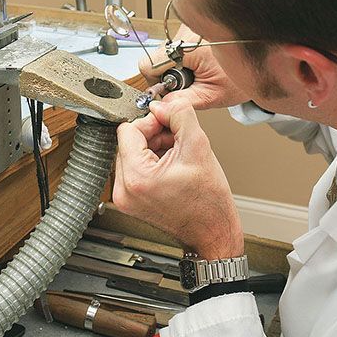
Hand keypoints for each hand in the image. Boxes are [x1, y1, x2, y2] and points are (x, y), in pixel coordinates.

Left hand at [113, 100, 243, 259]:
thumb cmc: (208, 202)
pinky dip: (151, 162)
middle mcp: (124, 190)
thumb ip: (179, 116)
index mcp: (136, 177)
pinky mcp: (130, 202)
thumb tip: (163, 104)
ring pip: (131, 154)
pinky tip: (171, 167)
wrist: (212, 231)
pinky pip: (134, 169)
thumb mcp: (198, 147)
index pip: (128, 130)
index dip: (151, 121)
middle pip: (128, 142)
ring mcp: (125, 198)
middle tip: (176, 140)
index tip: (168, 123)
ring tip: (176, 155)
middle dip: (153, 135)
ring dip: (153, 148)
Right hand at [139, 25, 249, 110]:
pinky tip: (203, 61)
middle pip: (157, 56)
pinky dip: (186, 55)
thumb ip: (183, 101)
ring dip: (178, 64)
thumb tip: (162, 104)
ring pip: (167, 50)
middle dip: (169, 73)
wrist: (262, 59)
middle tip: (191, 81)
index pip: (149, 64)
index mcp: (188, 48)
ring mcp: (190, 25)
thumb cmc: (241, 77)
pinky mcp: (194, 25)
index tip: (166, 88)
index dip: (154, 80)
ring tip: (201, 70)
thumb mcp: (212, 96)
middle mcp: (186, 31)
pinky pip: (178, 43)